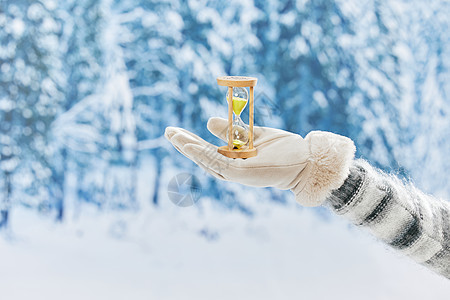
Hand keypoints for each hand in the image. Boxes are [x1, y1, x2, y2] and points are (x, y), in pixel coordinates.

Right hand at [165, 117, 354, 205]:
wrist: (307, 161)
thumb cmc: (284, 150)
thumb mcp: (255, 134)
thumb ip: (233, 130)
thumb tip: (208, 121)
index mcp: (237, 161)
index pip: (209, 151)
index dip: (192, 142)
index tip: (178, 131)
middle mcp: (234, 169)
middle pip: (203, 157)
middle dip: (184, 145)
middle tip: (167, 131)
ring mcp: (237, 174)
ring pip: (207, 160)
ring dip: (189, 148)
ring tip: (173, 135)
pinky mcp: (241, 175)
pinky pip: (218, 163)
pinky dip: (202, 154)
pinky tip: (189, 145)